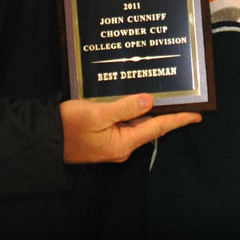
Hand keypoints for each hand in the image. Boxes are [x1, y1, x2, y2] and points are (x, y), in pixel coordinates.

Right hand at [61, 94, 201, 163]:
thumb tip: (150, 101)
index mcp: (123, 143)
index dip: (179, 120)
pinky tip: (134, 99)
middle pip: (149, 125)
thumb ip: (126, 107)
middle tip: (180, 96)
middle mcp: (121, 146)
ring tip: (160, 93)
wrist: (41, 140)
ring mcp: (111, 143)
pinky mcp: (102, 137)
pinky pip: (123, 123)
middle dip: (163, 111)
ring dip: (146, 109)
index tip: (198, 115)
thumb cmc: (67, 126)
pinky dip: (130, 111)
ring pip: (136, 123)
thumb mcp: (97, 113)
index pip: (158, 128)